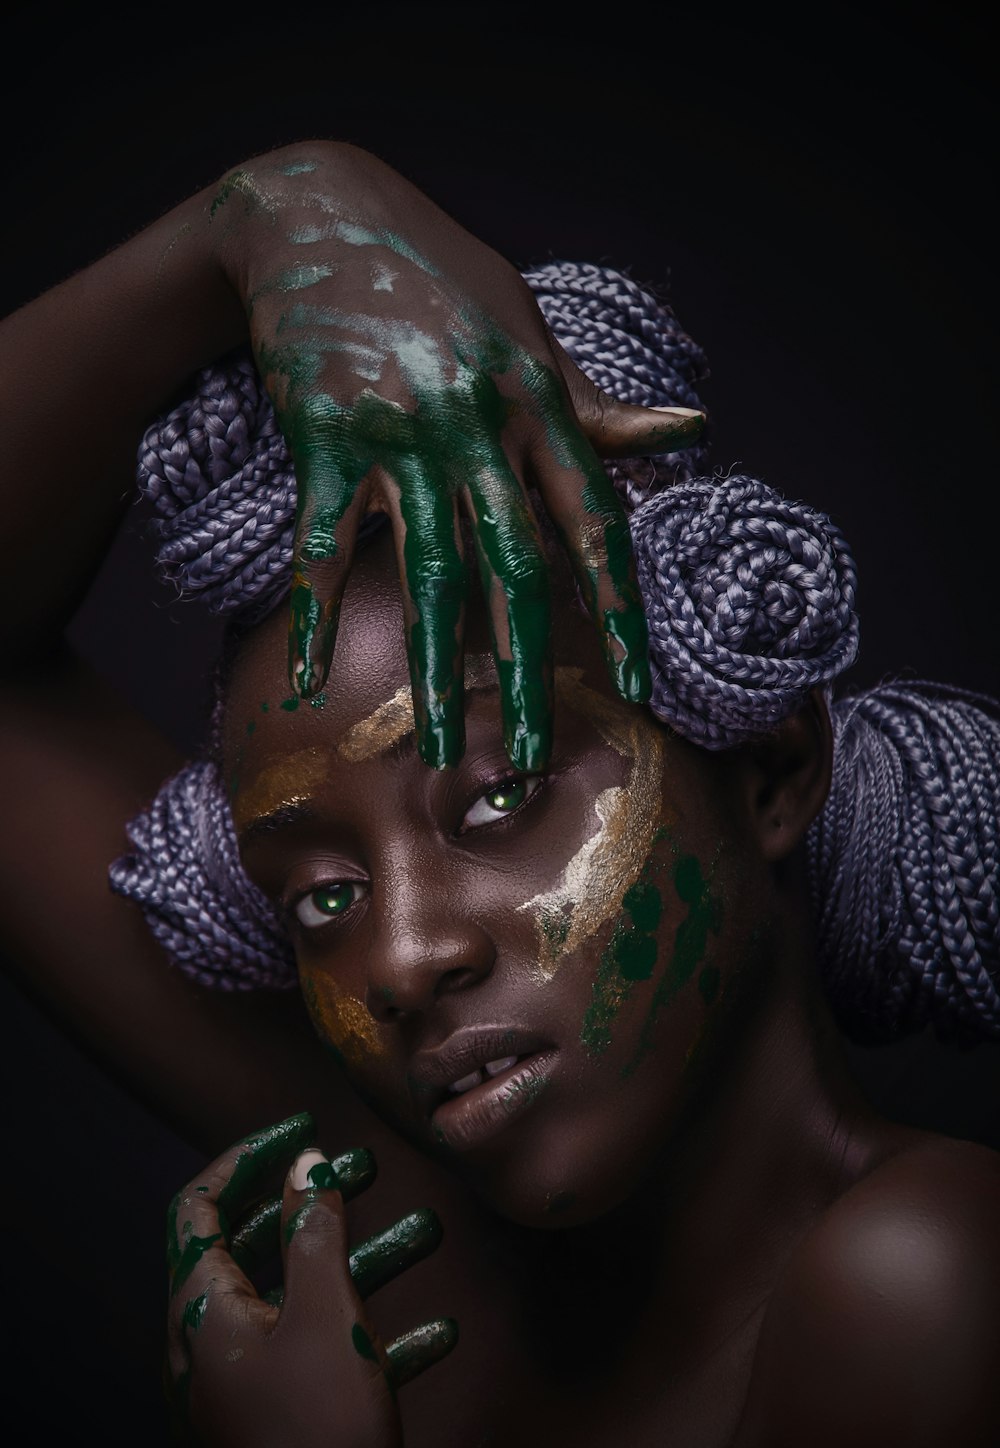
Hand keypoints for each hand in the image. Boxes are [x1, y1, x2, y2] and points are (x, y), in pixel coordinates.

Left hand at [166, 1112, 454, 1447]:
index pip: (202, 1209)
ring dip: (366, 1265)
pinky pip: (326, 1362)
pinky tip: (437, 1330)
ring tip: (428, 1233)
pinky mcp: (281, 1425)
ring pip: (303, 1303)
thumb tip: (307, 1164)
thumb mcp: (325, 1315)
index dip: (248, 1160)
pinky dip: (376, 1337)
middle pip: (260, 1249)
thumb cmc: (315, 1434)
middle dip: (320, 1206)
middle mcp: (213, 1345)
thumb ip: (316, 1231)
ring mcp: (245, 1389)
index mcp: (202, 1311)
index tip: (301, 1128)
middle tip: (366, 1170)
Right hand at [207, 142, 702, 768]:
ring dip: (433, 668)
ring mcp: (401, 430)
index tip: (637, 685)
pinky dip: (314, 616)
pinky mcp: (326, 436)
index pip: (594, 519)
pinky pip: (322, 545)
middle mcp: (480, 422)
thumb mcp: (529, 329)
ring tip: (434, 749)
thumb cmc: (438, 278)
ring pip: (425, 571)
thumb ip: (595, 405)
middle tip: (527, 752)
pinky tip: (307, 682)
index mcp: (539, 402)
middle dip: (525, 669)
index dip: (619, 606)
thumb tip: (693, 429)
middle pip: (514, 568)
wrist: (319, 210)